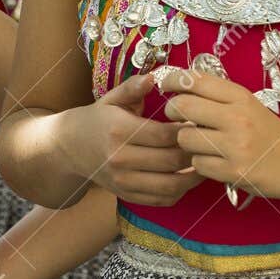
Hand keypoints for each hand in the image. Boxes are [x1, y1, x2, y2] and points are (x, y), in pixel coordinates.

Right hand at [60, 73, 201, 205]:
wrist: (70, 148)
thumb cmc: (98, 119)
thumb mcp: (112, 98)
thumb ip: (134, 87)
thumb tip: (154, 78)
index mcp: (119, 131)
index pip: (165, 135)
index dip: (188, 130)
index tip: (201, 122)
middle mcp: (120, 159)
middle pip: (171, 161)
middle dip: (195, 152)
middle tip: (209, 142)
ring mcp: (123, 181)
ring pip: (170, 186)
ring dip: (193, 177)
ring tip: (206, 162)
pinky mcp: (126, 196)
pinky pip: (161, 200)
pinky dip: (180, 191)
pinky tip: (188, 177)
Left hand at [159, 69, 279, 201]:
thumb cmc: (268, 133)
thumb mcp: (248, 105)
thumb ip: (217, 97)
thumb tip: (178, 89)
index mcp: (240, 96)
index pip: (195, 80)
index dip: (173, 81)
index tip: (166, 86)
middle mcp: (237, 118)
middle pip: (182, 106)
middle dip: (172, 112)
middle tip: (177, 118)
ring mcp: (235, 146)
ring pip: (185, 138)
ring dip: (187, 142)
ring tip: (201, 143)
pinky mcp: (234, 172)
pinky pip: (197, 164)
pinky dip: (201, 164)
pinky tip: (214, 161)